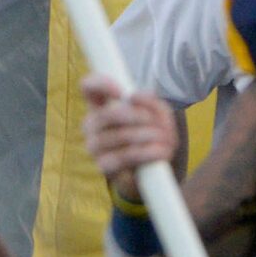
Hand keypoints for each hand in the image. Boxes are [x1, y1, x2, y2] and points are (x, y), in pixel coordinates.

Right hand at [79, 74, 181, 190]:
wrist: (151, 171)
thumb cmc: (151, 137)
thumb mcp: (158, 115)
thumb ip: (150, 101)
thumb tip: (133, 96)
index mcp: (101, 106)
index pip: (88, 86)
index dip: (102, 84)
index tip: (123, 93)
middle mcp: (91, 125)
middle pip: (109, 113)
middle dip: (139, 116)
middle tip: (156, 123)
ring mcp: (93, 146)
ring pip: (121, 135)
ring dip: (150, 135)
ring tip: (166, 139)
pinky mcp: (102, 166)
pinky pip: (126, 155)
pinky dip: (149, 152)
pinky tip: (161, 152)